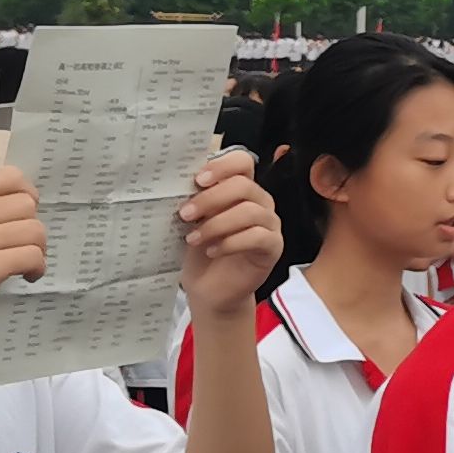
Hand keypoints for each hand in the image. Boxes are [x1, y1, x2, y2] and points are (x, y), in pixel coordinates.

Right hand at [0, 169, 52, 355]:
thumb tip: (28, 195)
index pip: (7, 176)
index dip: (26, 194)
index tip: (23, 216)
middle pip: (24, 203)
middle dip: (31, 226)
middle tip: (21, 247)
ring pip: (34, 229)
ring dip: (37, 249)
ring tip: (22, 263)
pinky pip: (32, 255)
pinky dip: (37, 267)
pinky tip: (27, 276)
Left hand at [176, 151, 283, 317]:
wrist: (210, 290)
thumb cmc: (201, 250)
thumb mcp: (194, 221)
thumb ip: (196, 199)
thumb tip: (181, 182)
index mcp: (241, 189)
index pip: (242, 162)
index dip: (222, 166)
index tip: (198, 179)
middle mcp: (260, 202)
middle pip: (244, 186)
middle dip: (211, 198)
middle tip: (185, 213)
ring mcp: (270, 225)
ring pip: (250, 212)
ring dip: (216, 224)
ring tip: (193, 238)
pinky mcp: (273, 247)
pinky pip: (257, 237)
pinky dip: (230, 242)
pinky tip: (211, 250)